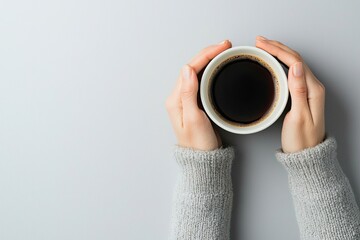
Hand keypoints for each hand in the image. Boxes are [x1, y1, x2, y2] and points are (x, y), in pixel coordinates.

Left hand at [165, 40, 231, 150]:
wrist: (203, 160)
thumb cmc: (199, 144)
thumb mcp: (194, 118)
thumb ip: (189, 93)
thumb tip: (187, 69)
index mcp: (176, 99)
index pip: (190, 69)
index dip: (205, 55)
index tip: (220, 47)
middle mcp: (179, 98)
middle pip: (192, 68)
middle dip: (208, 54)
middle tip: (225, 45)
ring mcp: (186, 100)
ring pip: (196, 73)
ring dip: (209, 60)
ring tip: (222, 51)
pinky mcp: (194, 104)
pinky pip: (200, 81)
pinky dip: (209, 71)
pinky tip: (217, 67)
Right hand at [256, 36, 325, 152]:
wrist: (305, 153)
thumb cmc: (301, 139)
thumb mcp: (299, 117)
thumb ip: (298, 91)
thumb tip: (295, 66)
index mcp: (313, 90)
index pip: (295, 61)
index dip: (277, 50)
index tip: (262, 44)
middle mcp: (312, 87)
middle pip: (295, 59)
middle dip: (276, 47)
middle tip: (259, 41)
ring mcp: (307, 90)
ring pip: (293, 64)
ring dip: (278, 52)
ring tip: (264, 47)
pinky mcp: (301, 95)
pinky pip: (291, 73)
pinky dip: (280, 63)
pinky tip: (272, 62)